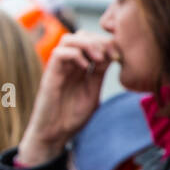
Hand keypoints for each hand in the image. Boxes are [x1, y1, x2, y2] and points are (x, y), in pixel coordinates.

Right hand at [18, 32, 117, 164]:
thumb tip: (112, 55)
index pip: (92, 40)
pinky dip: (75, 54)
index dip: (108, 43)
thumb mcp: (93, 90)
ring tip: (98, 59)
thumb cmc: (73, 116)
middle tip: (111, 56)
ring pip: (68, 39)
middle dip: (99, 40)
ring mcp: (59, 68)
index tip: (119, 56)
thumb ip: (99, 73)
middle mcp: (69, 64)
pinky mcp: (50, 76)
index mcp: (81, 67)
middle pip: (81, 35)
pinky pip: (59, 54)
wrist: (56, 134)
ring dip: (87, 44)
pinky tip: (85, 66)